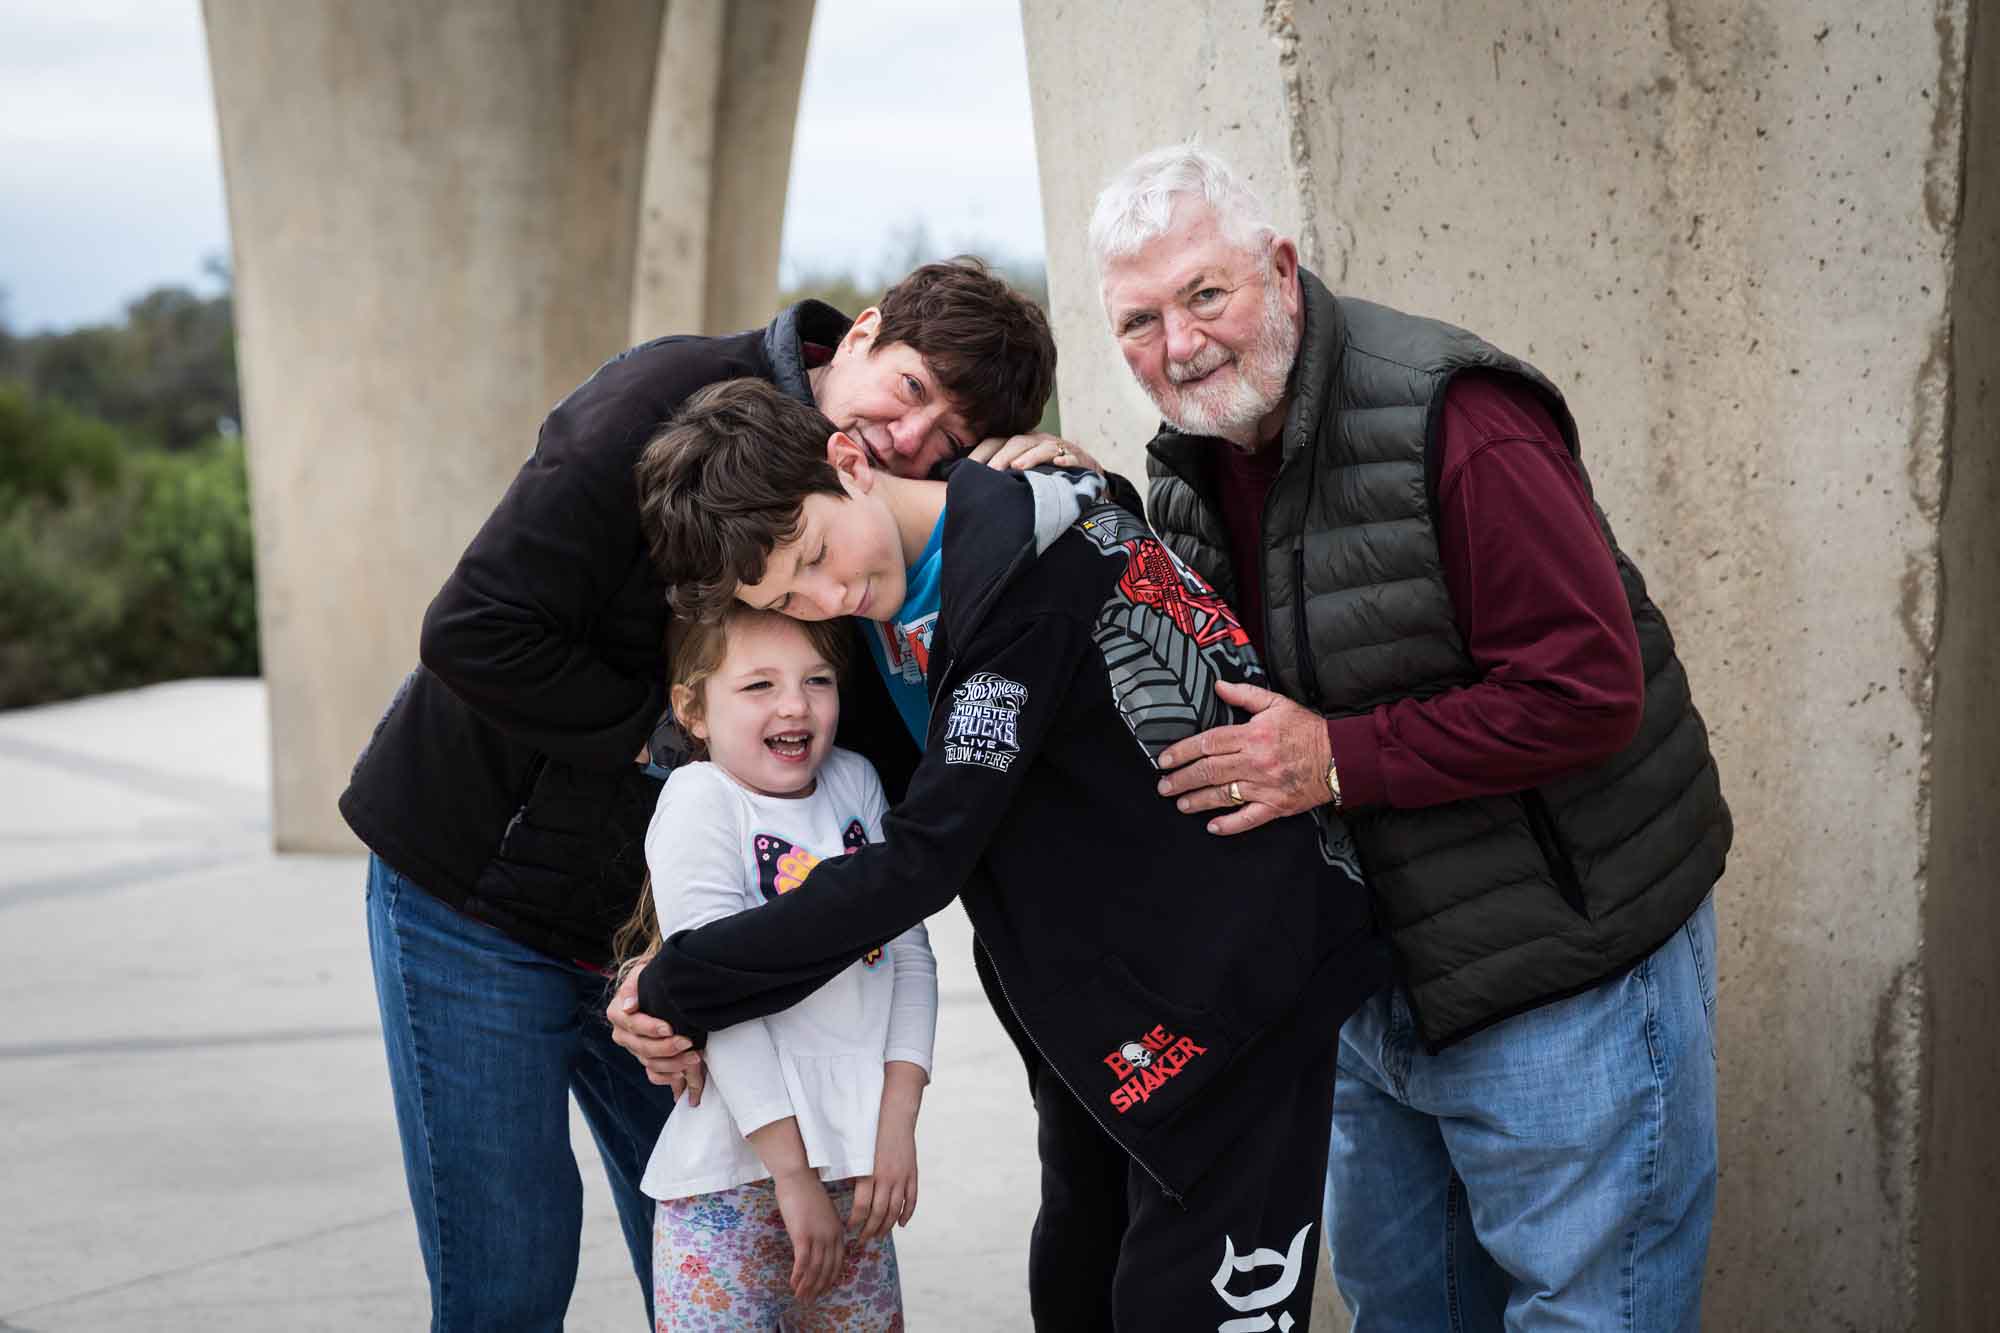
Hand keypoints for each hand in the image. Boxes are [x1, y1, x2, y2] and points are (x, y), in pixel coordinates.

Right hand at [605, 958, 704, 1103]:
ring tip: (694, 1056)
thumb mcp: (641, 974)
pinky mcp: (645, 1059)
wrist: (657, 989)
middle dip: (667, 1047)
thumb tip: (628, 1006)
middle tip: (688, 1042)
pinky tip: (682, 1073)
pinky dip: (667, 1077)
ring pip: (650, 1063)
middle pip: (642, 1047)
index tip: (670, 1027)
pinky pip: (653, 1075)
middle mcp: (622, 1034)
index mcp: (617, 1012)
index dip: (650, 1028)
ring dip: (673, 1063)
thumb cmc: (650, 979)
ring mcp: (634, 1049)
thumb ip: (634, 986)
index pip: (632, 1024)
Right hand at [772, 1166, 843, 1303]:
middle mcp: (831, 1236)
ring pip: (815, 1268)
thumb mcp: (823, 1213)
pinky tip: (793, 1283)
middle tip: (810, 1298)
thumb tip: (817, 1245)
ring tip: (800, 1296)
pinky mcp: (803, 1235)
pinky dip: (799, 1275)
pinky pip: (803, 1262)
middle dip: (819, 1286)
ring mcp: (818, 1236)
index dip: (831, 1278)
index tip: (823, 1288)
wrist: (798, 1177)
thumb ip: (824, 1229)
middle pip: (827, 1268)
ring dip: (807, 1285)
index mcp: (838, 1230)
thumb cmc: (807, 1192)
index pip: (838, 1261)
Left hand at [853, 1118, 918, 1240]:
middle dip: (869, 1230)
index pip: (862, 1207)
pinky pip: (912, 1200)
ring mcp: (902, 1178)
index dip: (856, 1221)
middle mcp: (886, 1178)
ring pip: (895, 1210)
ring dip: (886, 1226)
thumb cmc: (873, 1133)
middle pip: (878, 1213)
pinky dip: (907, 1214)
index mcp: (870, 1174)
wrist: (895, 1117)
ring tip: (879, 1235)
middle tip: (863, 1240)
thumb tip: (851, 1197)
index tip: (850, 1228)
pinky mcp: (912, 1175)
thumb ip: (856, 1176)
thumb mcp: (859, 1154)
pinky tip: (901, 1224)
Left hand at [968, 431, 1103, 474]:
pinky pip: (1073, 457)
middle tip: (990, 472)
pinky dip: (1066, 459)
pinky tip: (1059, 465)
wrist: (1086, 481)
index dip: (981, 453)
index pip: (996, 442)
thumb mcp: (1021, 477)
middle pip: (1017, 442)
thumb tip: (968, 489)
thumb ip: (998, 479)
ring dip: (1030, 456)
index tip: (966, 470)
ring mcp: (1059, 448)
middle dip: (1002, 456)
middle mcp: (1038, 442)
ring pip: (1043, 447)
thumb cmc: (1047, 481)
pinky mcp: (1080, 459)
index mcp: (1019, 445)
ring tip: (1017, 468)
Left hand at [1155, 679, 1332, 834]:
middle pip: (1209, 770)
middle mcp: (1255, 761)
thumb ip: (1245, 695)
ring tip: (1181, 803)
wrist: (1340, 756)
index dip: (1182, 752)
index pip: (1208, 743)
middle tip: (1164, 786)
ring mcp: (1265, 786)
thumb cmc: (1307, 730)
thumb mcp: (1276, 704)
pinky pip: (1249, 818)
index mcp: (1253, 735)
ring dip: (1198, 800)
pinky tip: (1213, 826)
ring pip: (1223, 795)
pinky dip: (1230, 824)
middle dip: (1182, 779)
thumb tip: (1219, 686)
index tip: (1165, 760)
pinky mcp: (1276, 805)